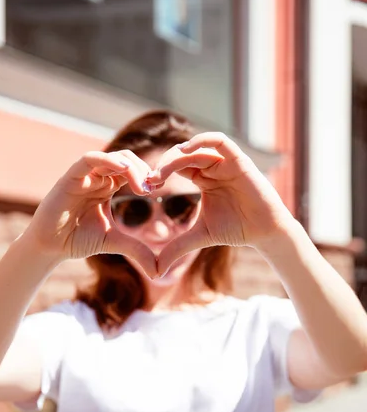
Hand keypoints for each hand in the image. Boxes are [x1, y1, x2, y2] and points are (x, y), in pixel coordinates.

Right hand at [24, 150, 157, 276]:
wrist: (51, 247)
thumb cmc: (78, 240)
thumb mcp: (114, 242)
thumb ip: (137, 250)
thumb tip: (159, 271)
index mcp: (108, 187)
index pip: (132, 170)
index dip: (147, 175)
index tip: (159, 187)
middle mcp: (97, 178)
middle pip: (126, 160)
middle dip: (143, 170)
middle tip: (153, 187)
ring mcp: (84, 176)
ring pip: (112, 157)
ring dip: (131, 166)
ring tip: (143, 185)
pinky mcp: (71, 177)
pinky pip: (90, 159)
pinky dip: (109, 160)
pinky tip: (125, 170)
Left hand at [145, 132, 294, 275]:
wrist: (264, 231)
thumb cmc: (236, 229)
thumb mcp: (199, 237)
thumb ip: (177, 248)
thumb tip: (155, 271)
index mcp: (203, 179)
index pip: (176, 166)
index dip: (160, 172)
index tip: (147, 186)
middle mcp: (213, 167)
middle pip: (182, 155)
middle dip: (164, 164)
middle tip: (152, 179)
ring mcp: (225, 162)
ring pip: (197, 147)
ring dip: (177, 155)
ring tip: (163, 169)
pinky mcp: (239, 160)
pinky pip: (220, 141)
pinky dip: (202, 141)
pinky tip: (186, 151)